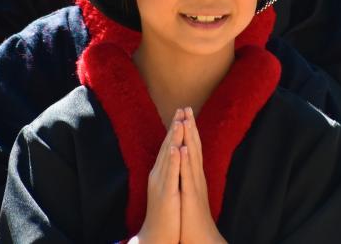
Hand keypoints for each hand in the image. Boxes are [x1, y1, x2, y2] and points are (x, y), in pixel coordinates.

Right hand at [134, 109, 184, 243]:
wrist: (157, 235)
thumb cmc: (165, 214)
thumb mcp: (167, 190)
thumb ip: (169, 174)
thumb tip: (172, 160)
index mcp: (161, 173)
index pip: (169, 147)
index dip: (175, 130)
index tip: (182, 114)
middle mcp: (159, 175)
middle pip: (168, 147)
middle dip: (175, 127)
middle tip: (182, 108)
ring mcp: (162, 183)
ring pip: (169, 157)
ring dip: (174, 138)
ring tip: (179, 121)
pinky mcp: (167, 194)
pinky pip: (171, 174)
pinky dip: (174, 160)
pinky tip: (177, 148)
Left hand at [179, 108, 225, 243]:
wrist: (200, 238)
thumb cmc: (192, 219)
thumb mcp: (189, 194)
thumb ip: (188, 180)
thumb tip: (185, 167)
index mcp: (194, 177)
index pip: (192, 149)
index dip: (189, 131)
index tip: (185, 114)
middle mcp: (196, 178)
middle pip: (194, 148)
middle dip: (190, 127)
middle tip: (187, 107)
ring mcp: (194, 186)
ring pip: (192, 157)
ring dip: (190, 138)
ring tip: (186, 120)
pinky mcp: (190, 196)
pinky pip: (187, 176)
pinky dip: (186, 161)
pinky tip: (184, 148)